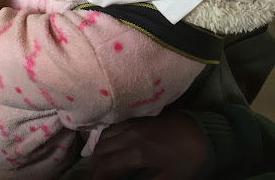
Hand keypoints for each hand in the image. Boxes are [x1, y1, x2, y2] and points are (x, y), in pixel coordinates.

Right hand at [91, 113, 207, 179]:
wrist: (200, 133)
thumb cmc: (186, 160)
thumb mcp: (167, 179)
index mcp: (137, 153)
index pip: (107, 167)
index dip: (97, 178)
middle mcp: (130, 135)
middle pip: (101, 150)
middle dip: (94, 166)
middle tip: (92, 177)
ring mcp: (132, 124)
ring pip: (104, 136)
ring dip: (97, 151)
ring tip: (96, 164)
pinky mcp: (137, 118)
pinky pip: (113, 127)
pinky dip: (105, 138)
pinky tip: (106, 146)